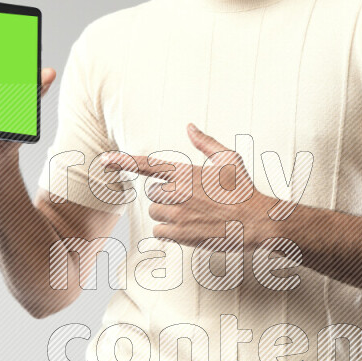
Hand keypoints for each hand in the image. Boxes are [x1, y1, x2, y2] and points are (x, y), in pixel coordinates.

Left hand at [102, 123, 275, 249]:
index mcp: (186, 171)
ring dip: (168, 214)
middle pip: (153, 193)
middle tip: (191, 200)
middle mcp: (179, 191)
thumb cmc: (244, 189)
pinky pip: (159, 232)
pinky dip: (170, 232)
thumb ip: (205, 142)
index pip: (147, 164)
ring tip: (193, 214)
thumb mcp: (229, 159)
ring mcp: (179, 214)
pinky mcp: (181, 234)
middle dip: (167, 197)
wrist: (257, 221)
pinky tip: (189, 229)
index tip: (105, 161)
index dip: (123, 161)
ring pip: (155, 212)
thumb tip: (189, 127)